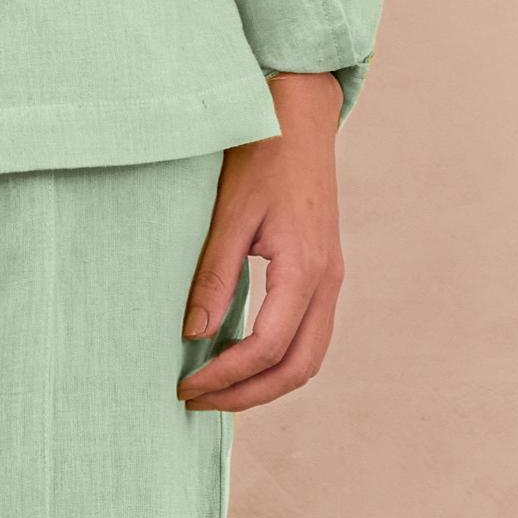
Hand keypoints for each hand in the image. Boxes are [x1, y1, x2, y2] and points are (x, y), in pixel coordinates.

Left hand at [178, 73, 346, 413]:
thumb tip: (195, 334)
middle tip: (197, 399)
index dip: (225, 375)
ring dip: (265, 383)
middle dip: (247, 394)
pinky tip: (239, 357)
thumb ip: (215, 276)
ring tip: (217, 388)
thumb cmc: (262, 155)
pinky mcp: (325, 274)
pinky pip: (309, 336)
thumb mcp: (230, 214)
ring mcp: (332, 279)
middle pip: (296, 368)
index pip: (267, 348)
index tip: (186, 384)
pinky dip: (278, 360)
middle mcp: (328, 281)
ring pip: (308, 358)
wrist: (299, 117)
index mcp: (305, 269)